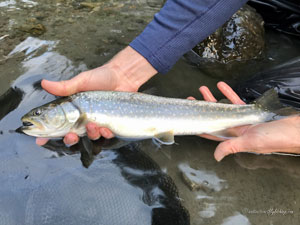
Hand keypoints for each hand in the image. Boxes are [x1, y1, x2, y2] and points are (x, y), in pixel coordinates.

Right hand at [36, 46, 156, 145]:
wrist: (122, 77)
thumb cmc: (101, 78)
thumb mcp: (81, 81)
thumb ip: (64, 86)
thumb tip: (44, 83)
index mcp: (72, 111)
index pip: (56, 125)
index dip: (47, 135)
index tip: (40, 141)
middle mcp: (83, 119)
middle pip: (72, 137)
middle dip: (69, 140)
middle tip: (71, 136)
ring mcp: (97, 123)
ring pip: (90, 138)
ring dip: (90, 135)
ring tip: (93, 125)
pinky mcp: (110, 125)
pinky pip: (106, 136)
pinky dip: (105, 135)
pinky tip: (105, 128)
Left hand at [196, 82, 299, 160]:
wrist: (296, 130)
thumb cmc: (275, 138)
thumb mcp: (250, 143)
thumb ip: (231, 146)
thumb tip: (216, 156)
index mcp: (234, 138)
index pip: (212, 132)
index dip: (200, 126)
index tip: (189, 118)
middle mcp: (237, 129)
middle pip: (215, 117)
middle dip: (203, 108)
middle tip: (191, 99)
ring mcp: (244, 120)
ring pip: (224, 107)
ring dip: (213, 98)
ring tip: (202, 90)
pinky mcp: (252, 112)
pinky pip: (237, 101)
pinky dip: (229, 93)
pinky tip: (221, 85)